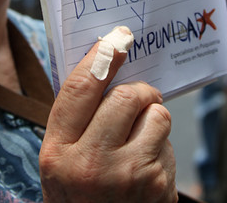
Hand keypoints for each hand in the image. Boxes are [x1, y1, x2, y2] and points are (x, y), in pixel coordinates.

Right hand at [39, 37, 176, 202]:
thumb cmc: (81, 196)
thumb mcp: (62, 163)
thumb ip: (76, 121)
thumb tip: (104, 63)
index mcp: (57, 154)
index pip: (79, 90)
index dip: (102, 57)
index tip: (117, 39)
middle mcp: (89, 165)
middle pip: (126, 96)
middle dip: (139, 92)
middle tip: (140, 99)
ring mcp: (127, 177)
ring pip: (156, 114)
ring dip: (153, 118)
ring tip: (140, 141)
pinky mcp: (158, 186)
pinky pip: (169, 142)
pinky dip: (162, 147)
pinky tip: (147, 167)